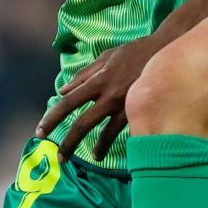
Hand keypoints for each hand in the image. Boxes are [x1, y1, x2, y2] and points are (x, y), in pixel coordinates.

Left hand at [35, 35, 162, 161]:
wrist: (166, 49)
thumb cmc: (135, 51)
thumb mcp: (107, 57)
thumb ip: (84, 74)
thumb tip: (63, 89)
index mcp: (98, 80)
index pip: (68, 102)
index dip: (52, 118)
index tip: (41, 131)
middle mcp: (108, 95)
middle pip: (82, 124)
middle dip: (68, 143)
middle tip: (59, 158)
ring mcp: (124, 105)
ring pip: (104, 134)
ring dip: (95, 149)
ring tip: (92, 158)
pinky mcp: (139, 111)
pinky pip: (123, 132)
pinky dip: (113, 142)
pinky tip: (105, 151)